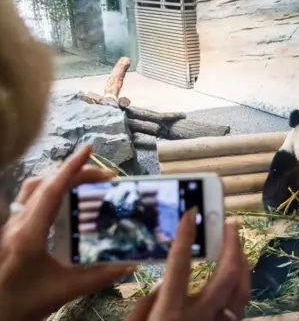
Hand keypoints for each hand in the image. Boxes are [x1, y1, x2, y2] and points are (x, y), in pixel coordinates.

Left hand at [0, 145, 134, 320]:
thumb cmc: (21, 305)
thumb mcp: (64, 292)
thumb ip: (100, 276)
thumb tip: (130, 264)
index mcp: (28, 235)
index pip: (52, 191)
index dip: (72, 167)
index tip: (89, 149)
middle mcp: (15, 225)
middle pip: (44, 183)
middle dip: (75, 171)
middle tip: (104, 175)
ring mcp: (8, 227)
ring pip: (31, 189)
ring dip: (58, 178)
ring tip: (84, 180)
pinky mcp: (8, 233)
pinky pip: (27, 201)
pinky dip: (47, 191)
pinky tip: (62, 201)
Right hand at [126, 218, 250, 320]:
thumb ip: (147, 304)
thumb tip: (164, 283)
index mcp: (170, 314)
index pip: (179, 267)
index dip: (185, 237)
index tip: (190, 213)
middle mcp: (200, 318)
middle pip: (227, 275)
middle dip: (232, 245)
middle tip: (230, 223)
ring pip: (242, 291)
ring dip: (242, 264)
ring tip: (237, 247)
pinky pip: (241, 307)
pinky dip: (241, 287)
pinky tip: (237, 278)